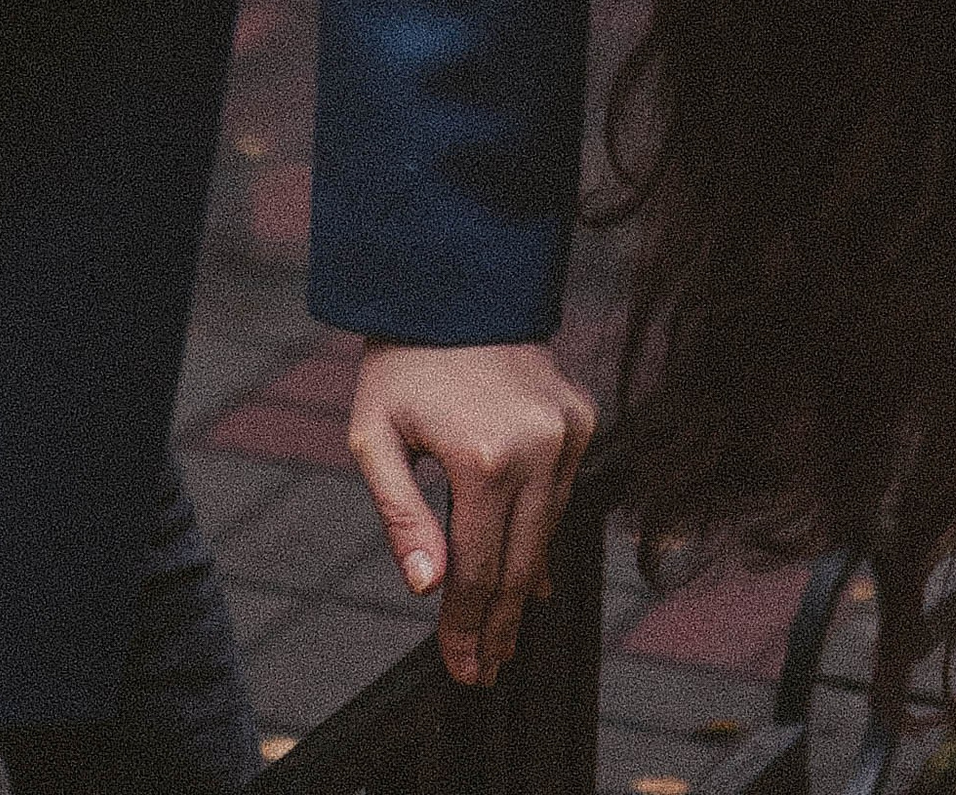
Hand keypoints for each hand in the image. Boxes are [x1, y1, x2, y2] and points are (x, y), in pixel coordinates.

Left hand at [348, 338, 595, 688]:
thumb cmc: (404, 365)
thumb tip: (428, 590)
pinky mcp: (580, 417)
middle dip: (498, 625)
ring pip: (546, 534)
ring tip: (502, 637)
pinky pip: (562, 495)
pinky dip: (543, 536)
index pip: (477, 570)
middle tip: (484, 673)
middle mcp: (538, 448)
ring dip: (522, 588)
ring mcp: (566, 432)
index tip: (461, 672)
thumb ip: (402, 519)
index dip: (466, 628)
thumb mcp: (375, 440)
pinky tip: (530, 578)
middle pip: (519, 565)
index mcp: (483, 459)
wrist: (457, 282)